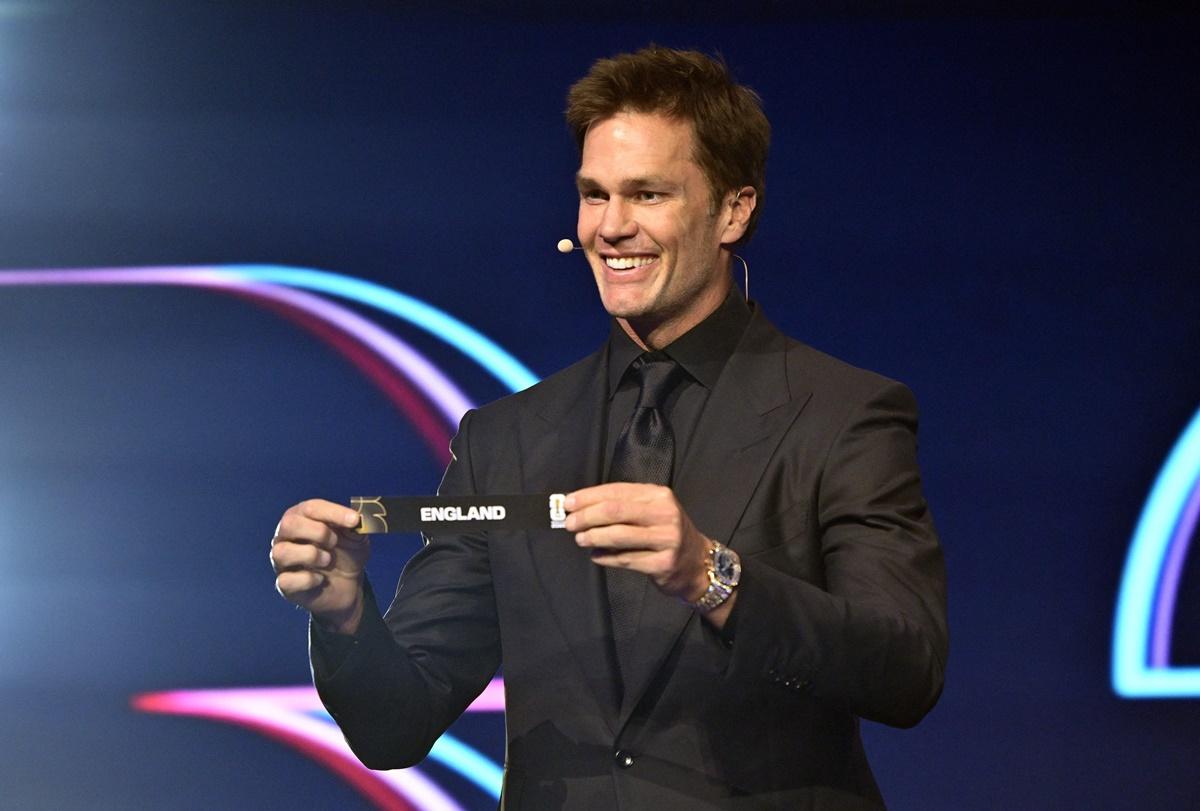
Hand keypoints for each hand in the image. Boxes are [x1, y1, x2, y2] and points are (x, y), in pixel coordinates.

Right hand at [270, 499, 369, 633]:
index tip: (355, 520)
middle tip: (334, 542)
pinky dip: (307, 579)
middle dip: (318, 532)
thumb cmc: (345, 554)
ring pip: (281, 552)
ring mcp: (282, 560)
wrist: (347, 586)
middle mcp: (286, 536)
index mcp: (303, 518)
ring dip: (311, 555)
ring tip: (327, 560)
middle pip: (289, 524)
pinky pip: (286, 580)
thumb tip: (357, 520)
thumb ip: (355, 527)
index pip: (311, 508)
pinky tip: (320, 579)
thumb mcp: (356, 538)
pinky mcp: (284, 584)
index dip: (334, 513)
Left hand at [564, 483, 709, 601]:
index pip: (617, 491)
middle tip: (569, 523)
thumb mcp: (652, 511)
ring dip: (593, 537)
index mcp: (658, 495)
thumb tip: (581, 507)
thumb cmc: (666, 533)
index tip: (568, 503)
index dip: (588, 497)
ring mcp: (666, 539)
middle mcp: (665, 514)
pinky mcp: (662, 563)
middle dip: (586, 516)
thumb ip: (623, 506)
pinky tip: (596, 556)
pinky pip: (626, 560)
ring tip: (580, 539)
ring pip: (619, 536)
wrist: (697, 562)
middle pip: (615, 511)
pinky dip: (606, 558)